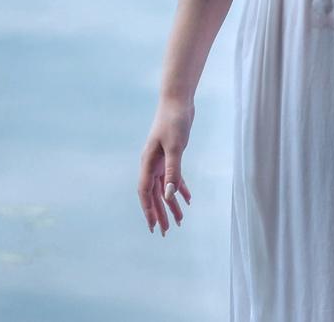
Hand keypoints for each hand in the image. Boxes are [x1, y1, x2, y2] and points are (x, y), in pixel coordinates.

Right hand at [138, 97, 193, 235]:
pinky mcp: (170, 155)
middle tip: (166, 232)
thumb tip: (169, 195)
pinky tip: (188, 200)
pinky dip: (180, 188)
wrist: (178, 101)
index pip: (145, 192)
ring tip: (180, 221)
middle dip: (160, 213)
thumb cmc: (174, 121)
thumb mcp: (175, 147)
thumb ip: (172, 171)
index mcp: (148, 163)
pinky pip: (174, 177)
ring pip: (165, 188)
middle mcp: (152, 164)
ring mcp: (160, 160)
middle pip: (154, 194)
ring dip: (171, 204)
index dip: (148, 211)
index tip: (153, 227)